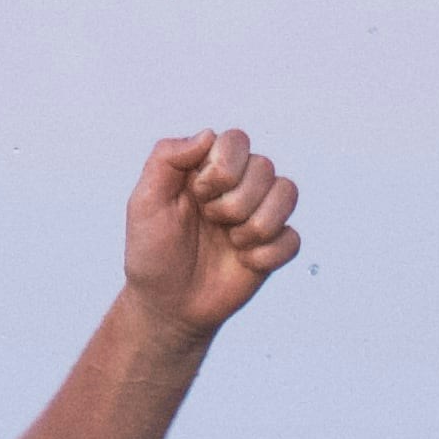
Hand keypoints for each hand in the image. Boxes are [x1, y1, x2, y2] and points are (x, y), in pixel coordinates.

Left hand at [122, 126, 300, 347]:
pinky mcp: (275, 248)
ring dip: (254, 225)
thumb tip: (208, 134)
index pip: (237, 140)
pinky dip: (265, 255)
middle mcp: (240, 185)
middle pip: (264, 166)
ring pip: (287, 193)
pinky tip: (243, 263)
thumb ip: (166, 158)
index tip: (197, 194)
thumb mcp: (145, 201)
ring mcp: (261, 215)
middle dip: (233, 202)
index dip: (222, 168)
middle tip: (209, 221)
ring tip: (230, 242)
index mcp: (210, 168)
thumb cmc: (153, 251)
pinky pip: (292, 238)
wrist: (166, 304)